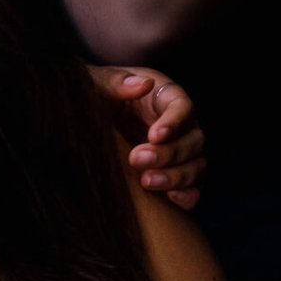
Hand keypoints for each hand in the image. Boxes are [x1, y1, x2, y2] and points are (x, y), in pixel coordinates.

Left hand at [95, 66, 203, 211]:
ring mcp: (179, 152)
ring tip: (146, 182)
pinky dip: (187, 196)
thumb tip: (142, 84)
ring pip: (196, 165)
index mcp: (165, 97)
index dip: (174, 122)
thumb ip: (116, 81)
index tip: (154, 135)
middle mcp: (179, 126)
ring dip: (176, 176)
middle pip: (194, 140)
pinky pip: (192, 188)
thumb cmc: (94, 98)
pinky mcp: (171, 175)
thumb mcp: (98, 84)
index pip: (182, 107)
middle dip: (169, 152)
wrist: (85, 124)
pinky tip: (170, 199)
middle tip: (137, 158)